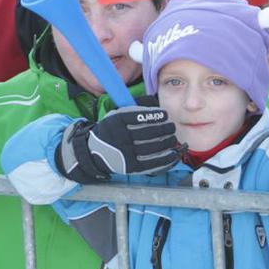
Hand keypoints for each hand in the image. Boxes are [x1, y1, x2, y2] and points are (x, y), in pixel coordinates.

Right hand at [57, 106, 182, 181]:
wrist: (95, 152)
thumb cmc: (111, 130)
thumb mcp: (115, 114)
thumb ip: (134, 107)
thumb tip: (155, 102)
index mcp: (116, 121)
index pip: (139, 116)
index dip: (154, 115)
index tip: (164, 114)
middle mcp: (120, 137)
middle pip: (149, 132)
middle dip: (165, 129)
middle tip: (171, 127)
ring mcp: (126, 153)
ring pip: (153, 147)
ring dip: (167, 142)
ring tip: (172, 138)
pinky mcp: (131, 167)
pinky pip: (153, 163)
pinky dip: (166, 159)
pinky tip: (173, 154)